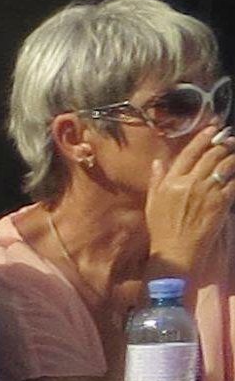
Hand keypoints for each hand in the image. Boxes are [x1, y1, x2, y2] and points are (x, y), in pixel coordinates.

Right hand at [143, 123, 234, 275]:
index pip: (190, 152)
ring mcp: (207, 191)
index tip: (213, 128)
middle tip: (230, 138)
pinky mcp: (222, 202)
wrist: (177, 252)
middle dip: (224, 143)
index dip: (203, 137)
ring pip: (226, 164)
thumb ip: (156, 180)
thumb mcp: (153, 203)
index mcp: (171, 181)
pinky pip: (234, 181)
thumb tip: (158, 161)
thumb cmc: (162, 230)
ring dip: (233, 155)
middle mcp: (189, 182)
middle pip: (212, 154)